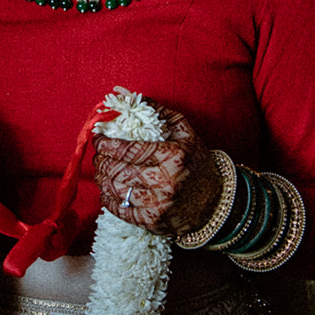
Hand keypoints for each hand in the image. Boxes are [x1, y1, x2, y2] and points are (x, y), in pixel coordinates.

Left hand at [93, 103, 221, 235]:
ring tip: (102, 171)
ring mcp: (159, 205)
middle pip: (119, 170)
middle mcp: (166, 183)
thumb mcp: (183, 130)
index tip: (99, 140)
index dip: (107, 144)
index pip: (130, 150)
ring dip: (102, 179)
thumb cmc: (196, 161)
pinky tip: (108, 190)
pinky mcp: (153, 222)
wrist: (215, 202)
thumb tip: (121, 92)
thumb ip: (153, 110)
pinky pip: (120, 210)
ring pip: (115, 190)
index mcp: (174, 157)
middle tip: (98, 156)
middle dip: (101, 161)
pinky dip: (108, 199)